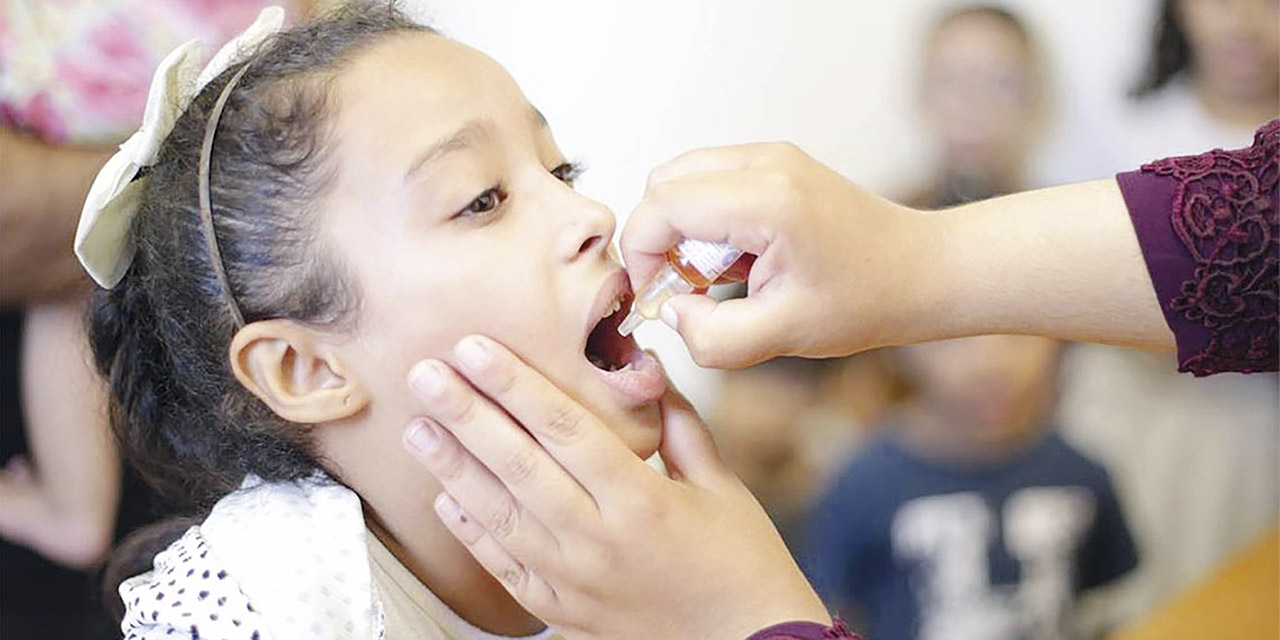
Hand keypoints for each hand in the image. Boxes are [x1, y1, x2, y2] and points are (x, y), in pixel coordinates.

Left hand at [402, 335, 828, 639]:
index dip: (515, 384)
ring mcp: (573, 581)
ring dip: (453, 469)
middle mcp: (598, 540)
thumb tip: (650, 370)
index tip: (476, 348)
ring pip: (500, 515)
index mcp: (641, 500)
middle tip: (424, 374)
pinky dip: (472, 531)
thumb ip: (680, 426)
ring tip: (417, 429)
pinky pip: (504, 566)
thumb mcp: (723, 486)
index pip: (564, 429)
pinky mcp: (561, 611)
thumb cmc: (742, 562)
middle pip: (518, 466)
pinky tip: (445, 497)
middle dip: (466, 415)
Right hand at [621, 142, 927, 367]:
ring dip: (679, 229)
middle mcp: (765, 162)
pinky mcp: (774, 162)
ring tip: (713, 275)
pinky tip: (734, 259)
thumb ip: (713, 337)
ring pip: (681, 178)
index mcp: (768, 200)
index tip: (655, 294)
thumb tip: (671, 312)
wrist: (920, 271)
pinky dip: (702, 219)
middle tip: (684, 288)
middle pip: (664, 183)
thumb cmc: (865, 300)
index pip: (663, 205)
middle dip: (657, 239)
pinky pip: (708, 180)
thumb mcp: (784, 335)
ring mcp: (770, 155)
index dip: (641, 253)